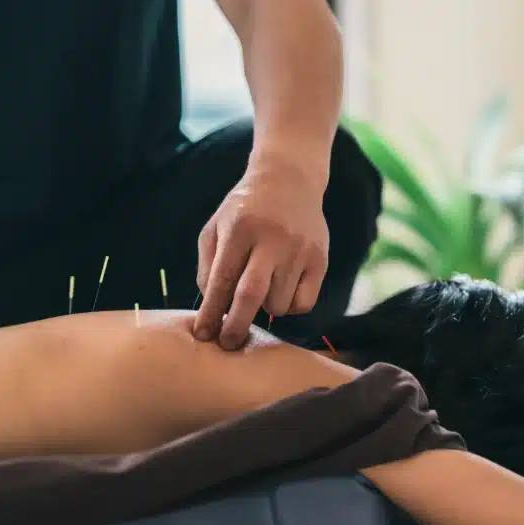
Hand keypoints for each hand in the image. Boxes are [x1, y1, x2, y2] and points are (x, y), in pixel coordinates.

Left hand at [194, 156, 329, 349]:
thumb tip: (212, 308)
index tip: (203, 334)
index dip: (211, 312)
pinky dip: (289, 306)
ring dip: (264, 309)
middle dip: (236, 325)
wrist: (289, 179)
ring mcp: (300, 249)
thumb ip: (209, 267)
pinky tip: (281, 288)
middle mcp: (271, 239)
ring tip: (260, 289)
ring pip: (278, 303)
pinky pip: (303, 303)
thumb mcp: (216, 228)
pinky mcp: (321, 258)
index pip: (222, 280)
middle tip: (227, 345)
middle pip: (251, 295)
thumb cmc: (243, 212)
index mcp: (239, 229)